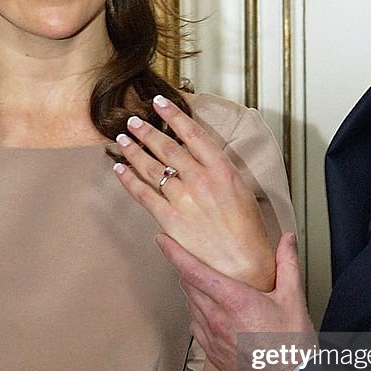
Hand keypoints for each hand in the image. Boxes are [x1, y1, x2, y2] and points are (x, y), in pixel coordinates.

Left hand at [114, 95, 275, 289]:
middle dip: (147, 131)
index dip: (174, 116)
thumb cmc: (250, 234)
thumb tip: (209, 162)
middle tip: (134, 120)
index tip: (161, 104)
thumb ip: (224, 174)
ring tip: (122, 139)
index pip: (194, 134)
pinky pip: (144, 195)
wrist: (244, 267)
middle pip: (168, 147)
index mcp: (223, 171)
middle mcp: (202, 181)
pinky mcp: (170, 220)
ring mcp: (184, 200)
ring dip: (134, 150)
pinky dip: (129, 180)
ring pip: (152, 167)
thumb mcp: (245, 193)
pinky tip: (120, 170)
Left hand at [157, 231, 316, 370]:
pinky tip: (211, 313)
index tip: (162, 240)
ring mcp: (212, 338)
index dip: (173, 253)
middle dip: (185, 269)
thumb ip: (287, 264)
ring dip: (193, 291)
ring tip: (203, 284)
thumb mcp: (293, 299)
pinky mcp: (213, 353)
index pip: (192, 271)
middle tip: (188, 257)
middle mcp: (216, 318)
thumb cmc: (291, 346)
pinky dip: (198, 313)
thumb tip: (286, 240)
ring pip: (191, 306)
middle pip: (187, 286)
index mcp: (233, 300)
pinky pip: (196, 327)